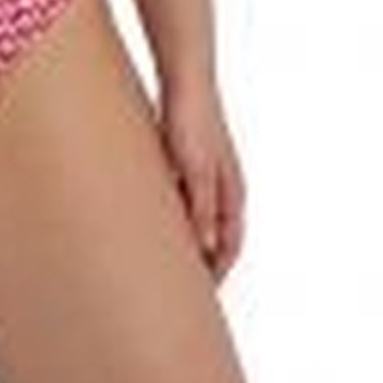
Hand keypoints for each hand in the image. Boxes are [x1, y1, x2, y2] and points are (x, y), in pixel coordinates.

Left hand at [156, 76, 245, 284]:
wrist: (184, 81)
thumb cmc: (193, 123)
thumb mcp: (196, 171)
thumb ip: (201, 210)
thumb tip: (206, 250)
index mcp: (232, 195)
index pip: (229, 247)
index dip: (216, 274)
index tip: (199, 301)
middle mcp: (223, 190)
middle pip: (215, 239)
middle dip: (201, 265)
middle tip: (178, 290)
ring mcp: (206, 177)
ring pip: (198, 222)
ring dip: (186, 243)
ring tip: (161, 264)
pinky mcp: (186, 165)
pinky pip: (182, 204)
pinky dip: (173, 220)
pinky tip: (149, 225)